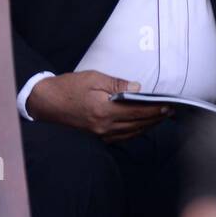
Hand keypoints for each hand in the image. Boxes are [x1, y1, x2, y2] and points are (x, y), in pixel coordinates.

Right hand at [26, 70, 170, 142]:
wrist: (45, 103)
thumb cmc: (68, 88)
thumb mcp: (93, 79)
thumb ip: (117, 84)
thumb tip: (137, 88)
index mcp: (104, 111)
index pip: (137, 112)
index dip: (155, 109)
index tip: (169, 105)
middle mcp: (104, 127)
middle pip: (137, 125)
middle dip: (156, 118)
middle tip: (170, 111)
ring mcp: (100, 135)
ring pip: (131, 133)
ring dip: (148, 126)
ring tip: (160, 118)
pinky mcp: (96, 137)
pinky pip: (121, 137)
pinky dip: (135, 132)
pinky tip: (142, 126)